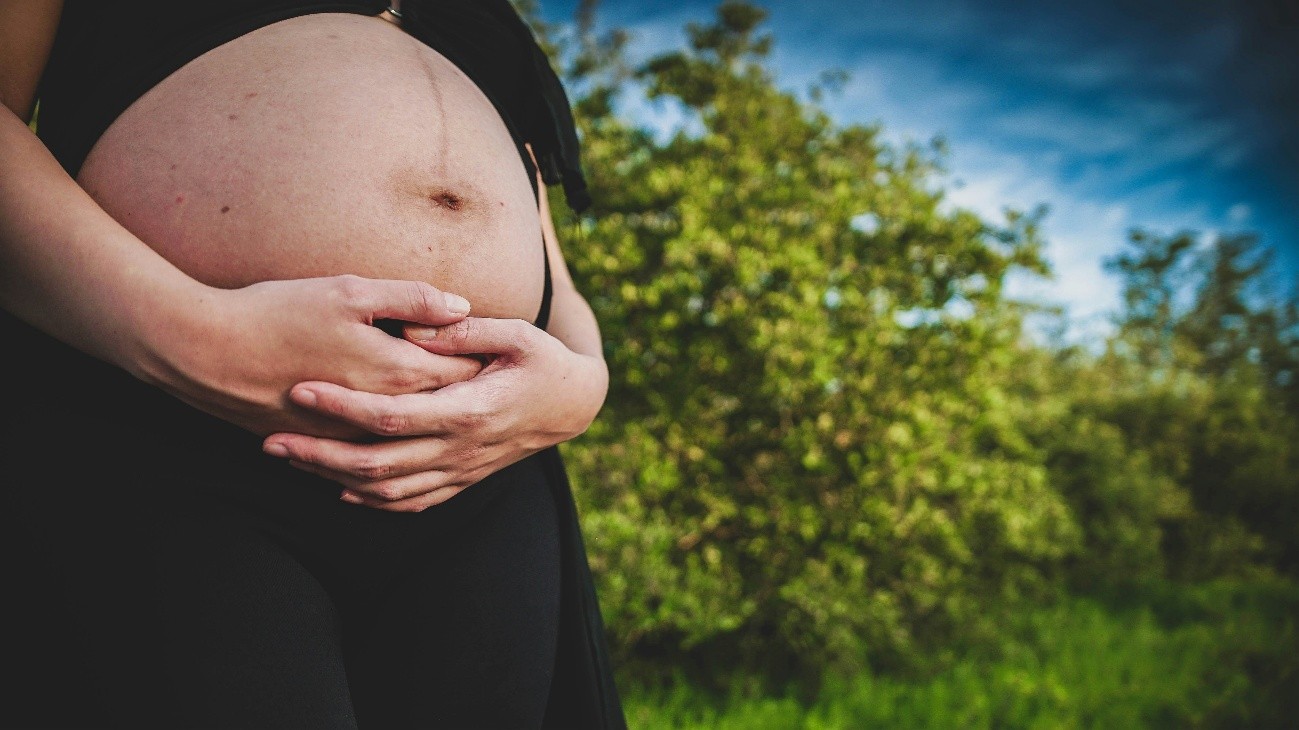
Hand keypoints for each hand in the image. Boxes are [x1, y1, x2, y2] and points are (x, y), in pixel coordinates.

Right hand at [151, 274, 482, 438]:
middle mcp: (379, 412)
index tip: (503, 351)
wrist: (204, 352)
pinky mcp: (320, 444)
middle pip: (442, 407)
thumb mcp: (348, 290)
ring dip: (434, 426)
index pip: (460, 371)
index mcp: (394, 371)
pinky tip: (406, 439)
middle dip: (468, 393)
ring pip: (409, 438)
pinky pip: (371, 456)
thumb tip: (461, 306)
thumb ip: (410, 299)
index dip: (484, 359)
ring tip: (460, 411)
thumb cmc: (277, 312)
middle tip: (495, 380)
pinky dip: (395, 448)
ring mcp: (349, 435)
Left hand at [260, 317, 609, 511]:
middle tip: (271, 442)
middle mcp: (458, 450)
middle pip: (376, 464)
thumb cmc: (543, 361)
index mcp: (467, 411)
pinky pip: (411, 503)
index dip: (343, 407)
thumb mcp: (515, 334)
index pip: (391, 415)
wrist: (573, 405)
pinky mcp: (462, 480)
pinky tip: (339, 489)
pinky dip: (372, 501)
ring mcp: (459, 471)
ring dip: (333, 479)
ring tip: (290, 461)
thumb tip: (412, 330)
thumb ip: (463, 332)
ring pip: (387, 492)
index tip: (301, 390)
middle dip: (319, 455)